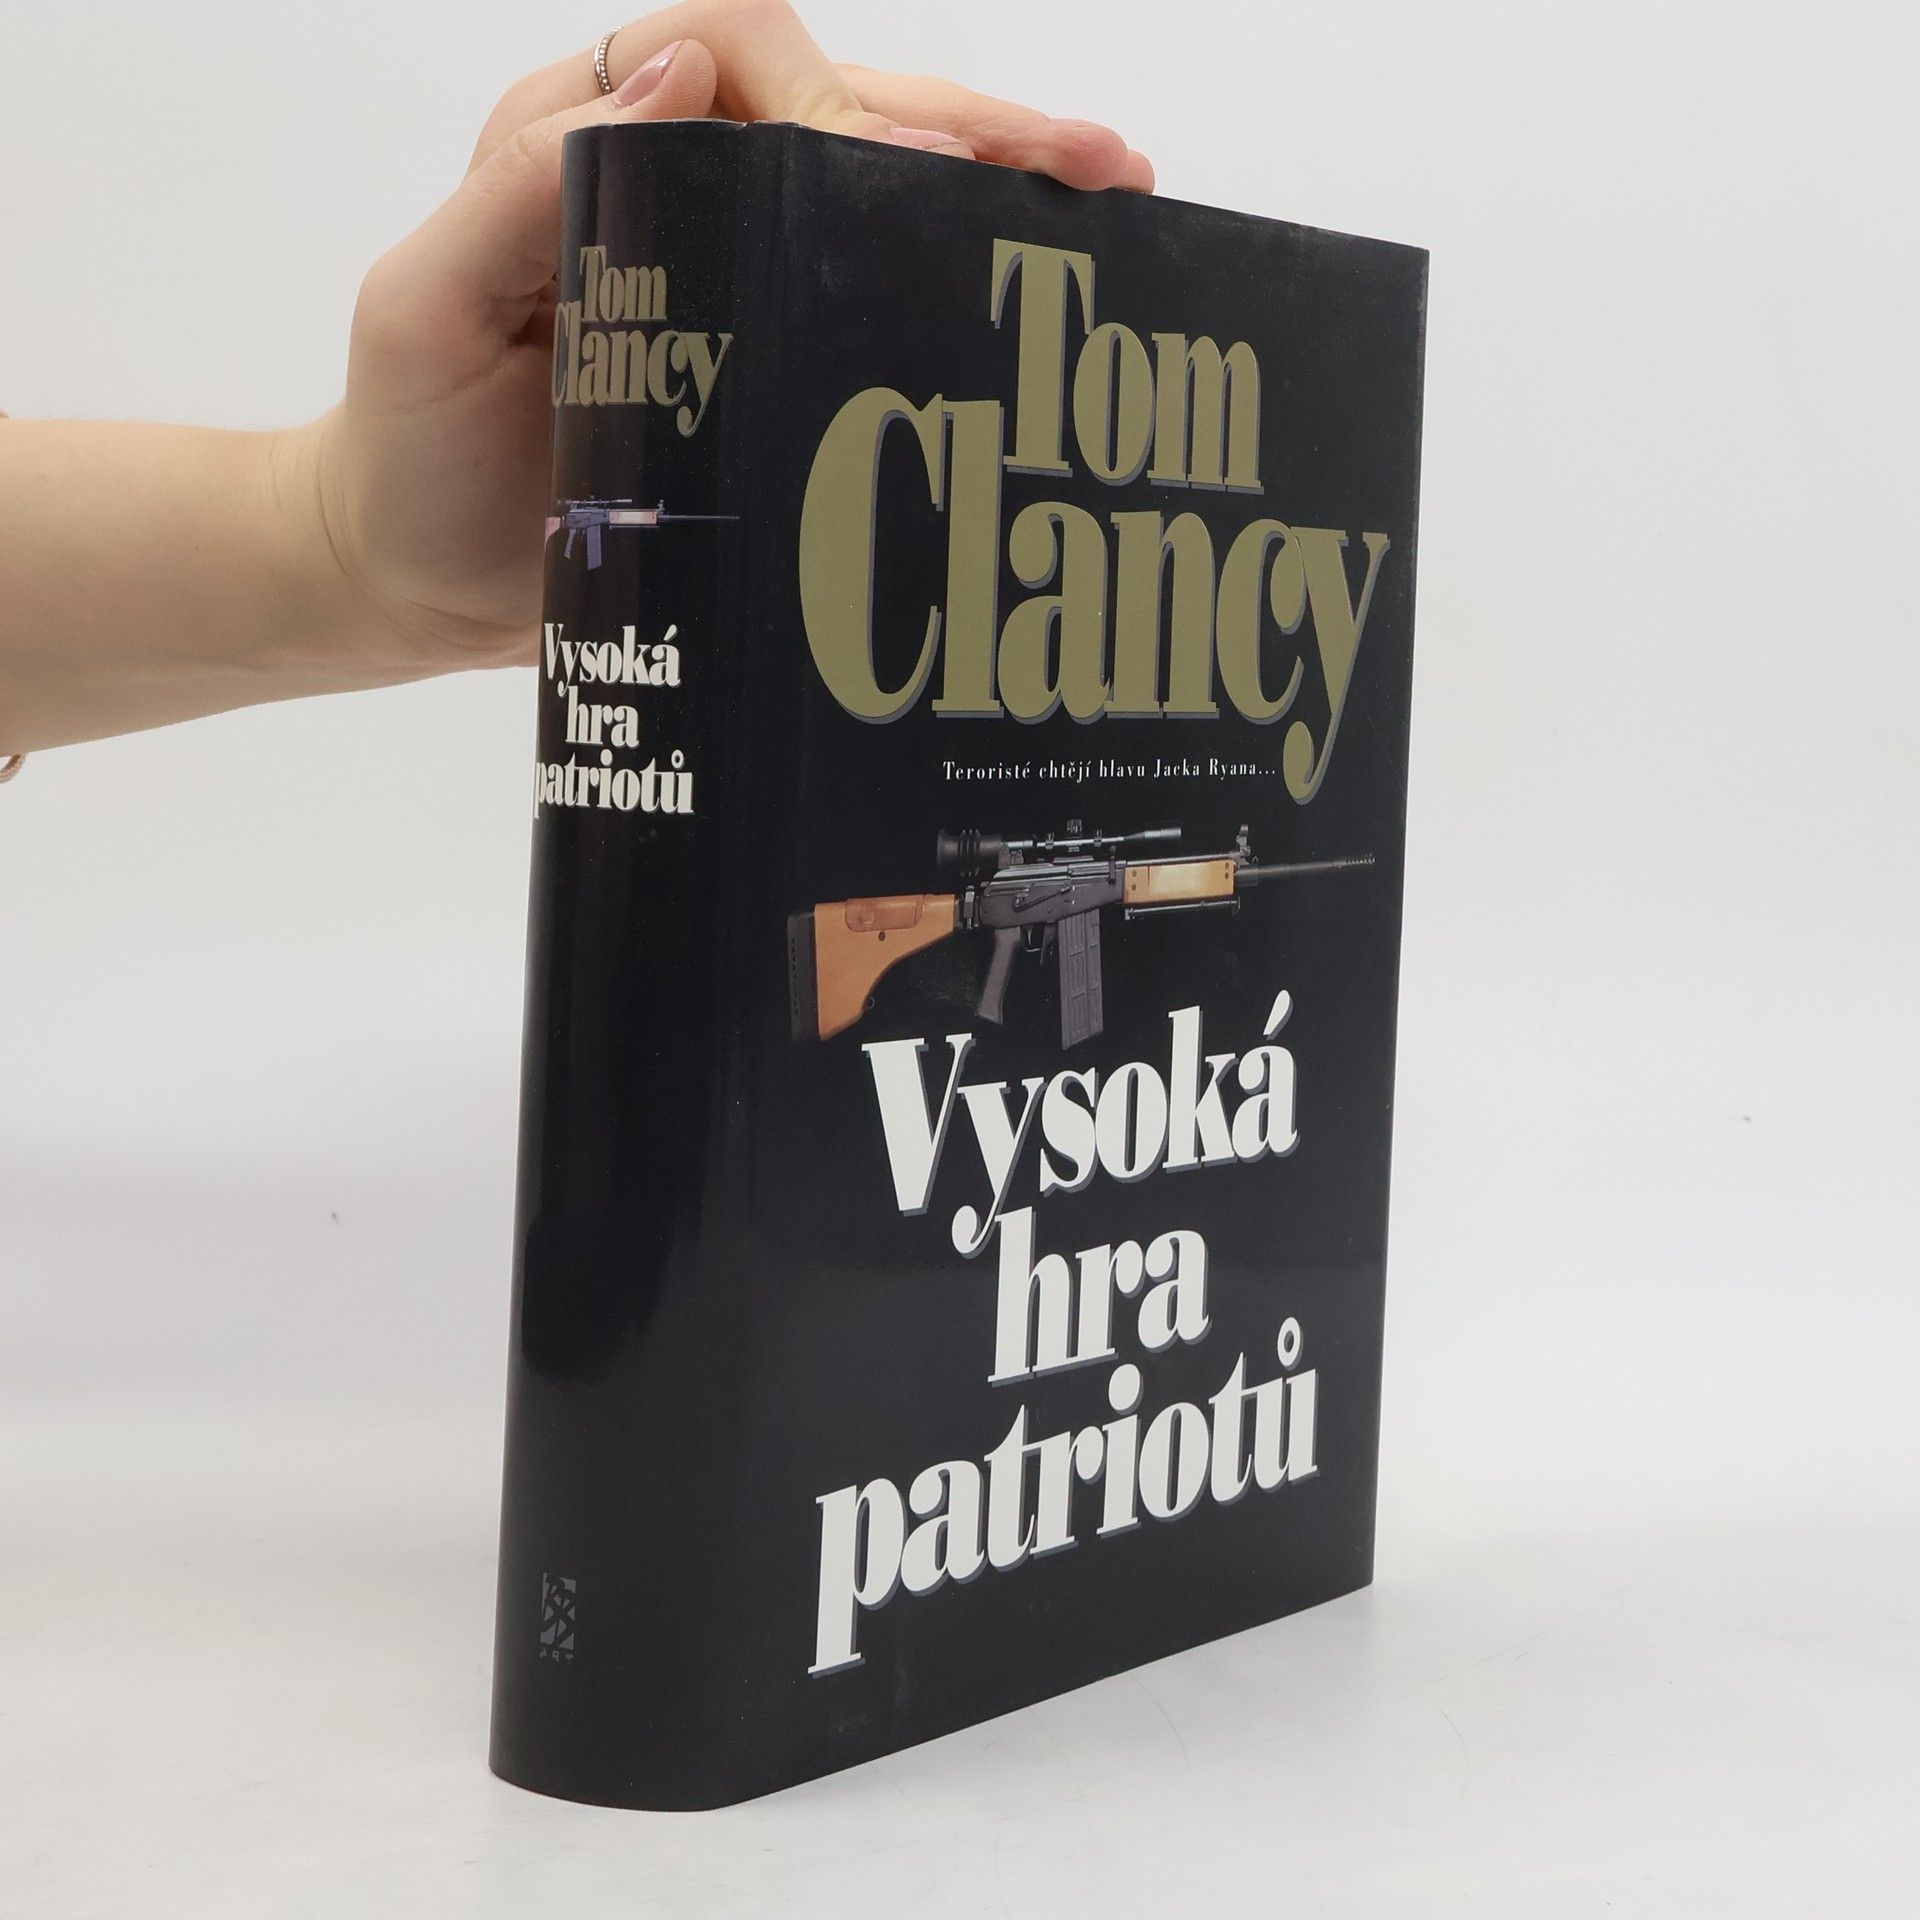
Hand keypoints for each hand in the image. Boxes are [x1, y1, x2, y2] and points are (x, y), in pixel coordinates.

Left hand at [303, 2, 1152, 678]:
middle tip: (1093, 170)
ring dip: (1000, 182)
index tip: (909, 172)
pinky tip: (1038, 290)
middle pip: (844, 102)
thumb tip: (673, 75)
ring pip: (881, 182)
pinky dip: (956, 273)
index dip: (833, 98)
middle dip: (976, 123)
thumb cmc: (407, 446)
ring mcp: (731, 267)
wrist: (413, 574)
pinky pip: (868, 285)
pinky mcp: (764, 350)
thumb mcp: (422, 311)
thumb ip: (518, 189)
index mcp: (590, 141)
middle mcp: (675, 182)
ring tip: (1114, 203)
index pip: (735, 51)